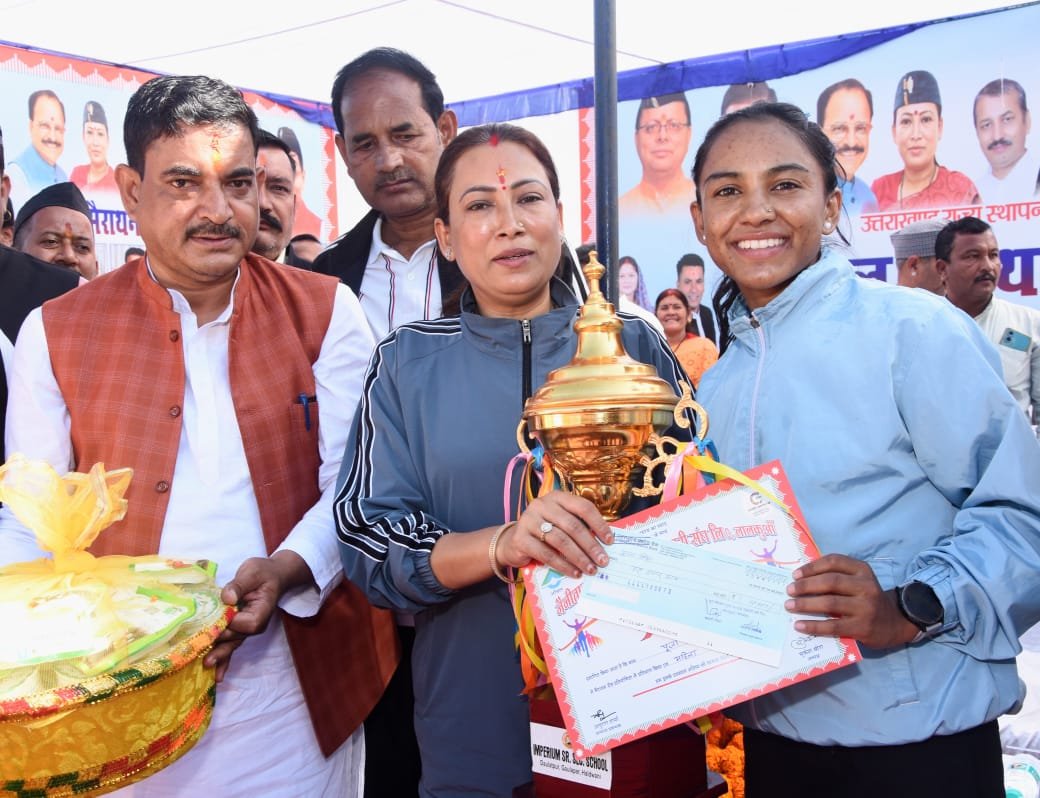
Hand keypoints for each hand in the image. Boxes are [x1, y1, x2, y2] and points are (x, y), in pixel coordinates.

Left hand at [204, 551, 312, 680]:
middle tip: (205, 659)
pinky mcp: (240, 629)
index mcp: (260, 613)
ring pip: (232, 644)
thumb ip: (239, 585)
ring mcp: (247, 629)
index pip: (241, 623)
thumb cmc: (264, 572)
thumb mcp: (252, 572)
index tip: (211, 623)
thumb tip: (227, 597)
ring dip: (220, 656)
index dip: (227, 625)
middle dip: (219, 647)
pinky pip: (232, 644)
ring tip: (208, 666)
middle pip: (235, 638)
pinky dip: (225, 659)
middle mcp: (255, 625)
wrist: (274, 575)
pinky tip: (218, 675)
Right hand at [497, 490, 612, 577]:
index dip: (599, 524)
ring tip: (590, 569)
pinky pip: (546, 554)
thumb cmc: (543, 531)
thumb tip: (605, 543)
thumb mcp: (560, 523)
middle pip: (572, 525)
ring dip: (579, 557)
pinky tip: (574, 572)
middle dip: (590, 545)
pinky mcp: (520, 539)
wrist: (512, 541)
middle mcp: (542, 505)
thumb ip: (578, 526)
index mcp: (556, 497)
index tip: (610, 541)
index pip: (583, 507)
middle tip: (603, 561)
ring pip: (560, 540)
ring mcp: (529, 520)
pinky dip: (563, 565)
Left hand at [784, 554, 919, 647]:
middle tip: (789, 590)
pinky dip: (813, 625)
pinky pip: (833, 626)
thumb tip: (801, 579)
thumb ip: (837, 576)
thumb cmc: (866, 599)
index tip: (795, 575)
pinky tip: (799, 625)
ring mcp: (865, 607)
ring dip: (805, 604)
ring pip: (829, 603)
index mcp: (862, 570)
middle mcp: (866, 586)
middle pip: (830, 582)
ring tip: (789, 606)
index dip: (812, 567)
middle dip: (805, 586)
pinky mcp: (862, 627)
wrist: (894, 623)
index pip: (834, 562)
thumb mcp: (858, 581)